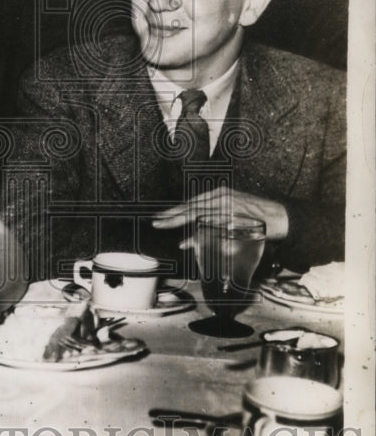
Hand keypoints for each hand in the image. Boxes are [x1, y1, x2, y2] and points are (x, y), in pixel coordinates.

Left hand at [151, 187, 288, 243]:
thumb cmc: (254, 215)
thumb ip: (214, 216)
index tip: (160, 217)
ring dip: (180, 221)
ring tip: (164, 226)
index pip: (192, 203)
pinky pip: (213, 228)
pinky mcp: (235, 220)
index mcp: (220, 194)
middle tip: (156, 222)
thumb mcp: (232, 208)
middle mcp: (222, 198)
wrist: (280, 216)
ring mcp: (228, 208)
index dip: (175, 210)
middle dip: (171, 215)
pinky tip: (187, 241)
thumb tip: (195, 229)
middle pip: (191, 207)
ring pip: (198, 214)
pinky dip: (199, 234)